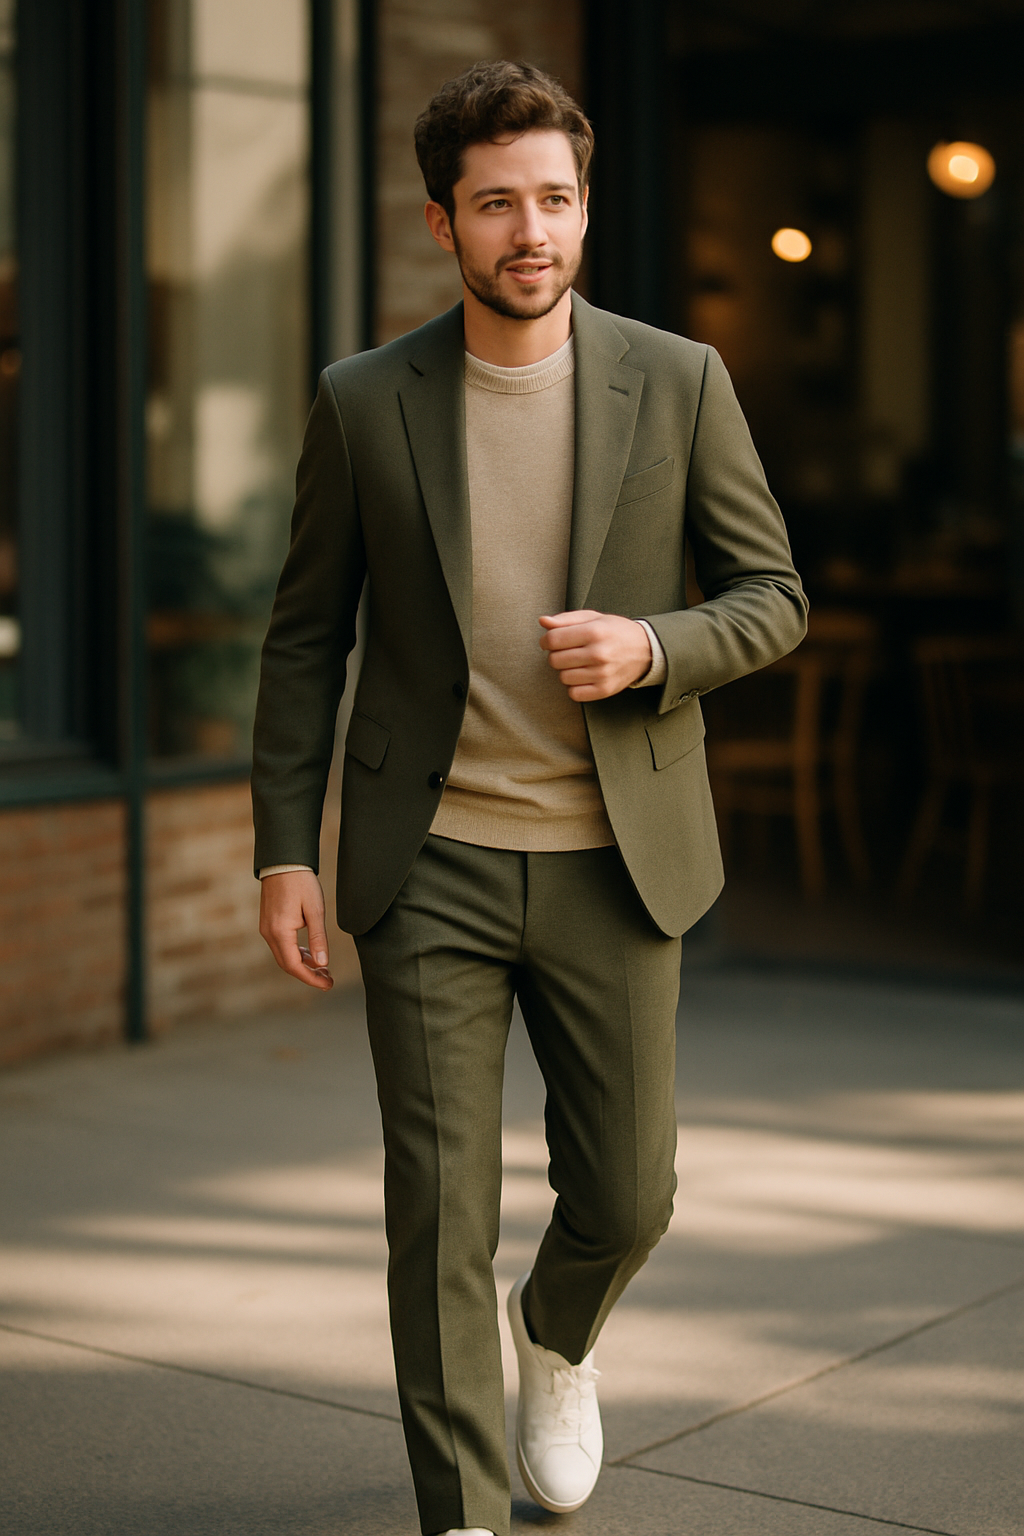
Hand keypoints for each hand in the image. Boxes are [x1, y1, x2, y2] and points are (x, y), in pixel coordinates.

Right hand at [259, 870, 333, 989]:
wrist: (284, 862)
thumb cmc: (301, 883)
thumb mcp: (315, 910)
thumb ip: (318, 938)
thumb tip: (322, 964)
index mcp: (280, 932)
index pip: (294, 966)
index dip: (311, 978)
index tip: (328, 984)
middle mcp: (269, 933)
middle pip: (287, 964)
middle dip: (308, 974)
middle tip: (328, 979)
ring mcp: (266, 928)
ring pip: (283, 955)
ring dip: (302, 964)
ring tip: (323, 968)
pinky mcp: (268, 923)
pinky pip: (281, 945)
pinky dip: (296, 953)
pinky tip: (310, 953)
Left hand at [539, 610, 651, 700]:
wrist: (645, 650)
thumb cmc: (615, 631)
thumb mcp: (593, 618)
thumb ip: (566, 619)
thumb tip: (543, 621)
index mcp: (594, 632)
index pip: (553, 640)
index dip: (546, 640)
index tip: (550, 641)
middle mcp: (598, 654)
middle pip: (554, 660)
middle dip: (556, 655)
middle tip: (568, 651)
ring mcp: (602, 674)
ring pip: (563, 678)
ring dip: (566, 671)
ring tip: (579, 663)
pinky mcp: (605, 690)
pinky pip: (574, 693)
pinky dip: (574, 686)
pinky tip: (583, 676)